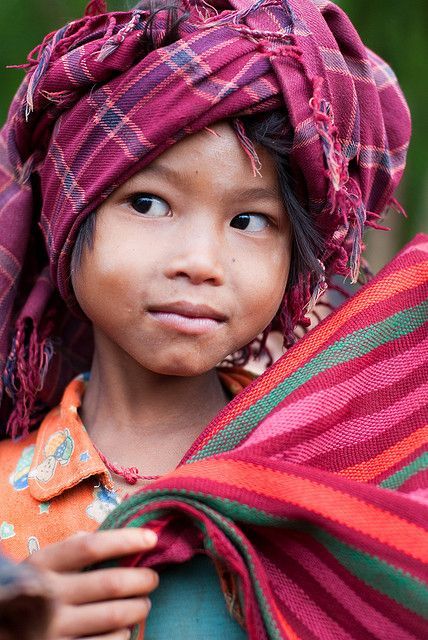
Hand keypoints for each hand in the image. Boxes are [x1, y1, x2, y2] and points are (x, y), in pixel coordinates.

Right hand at [26, 528, 158, 639]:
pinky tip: (124, 627)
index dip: (125, 540)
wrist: (4, 630)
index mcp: (43, 565)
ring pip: (115, 615)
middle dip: (142, 579)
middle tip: (152, 578)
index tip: (152, 538)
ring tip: (143, 602)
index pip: (91, 546)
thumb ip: (74, 547)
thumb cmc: (35, 590)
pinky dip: (124, 633)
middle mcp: (47, 596)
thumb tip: (121, 535)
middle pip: (111, 583)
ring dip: (139, 607)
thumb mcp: (43, 564)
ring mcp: (53, 629)